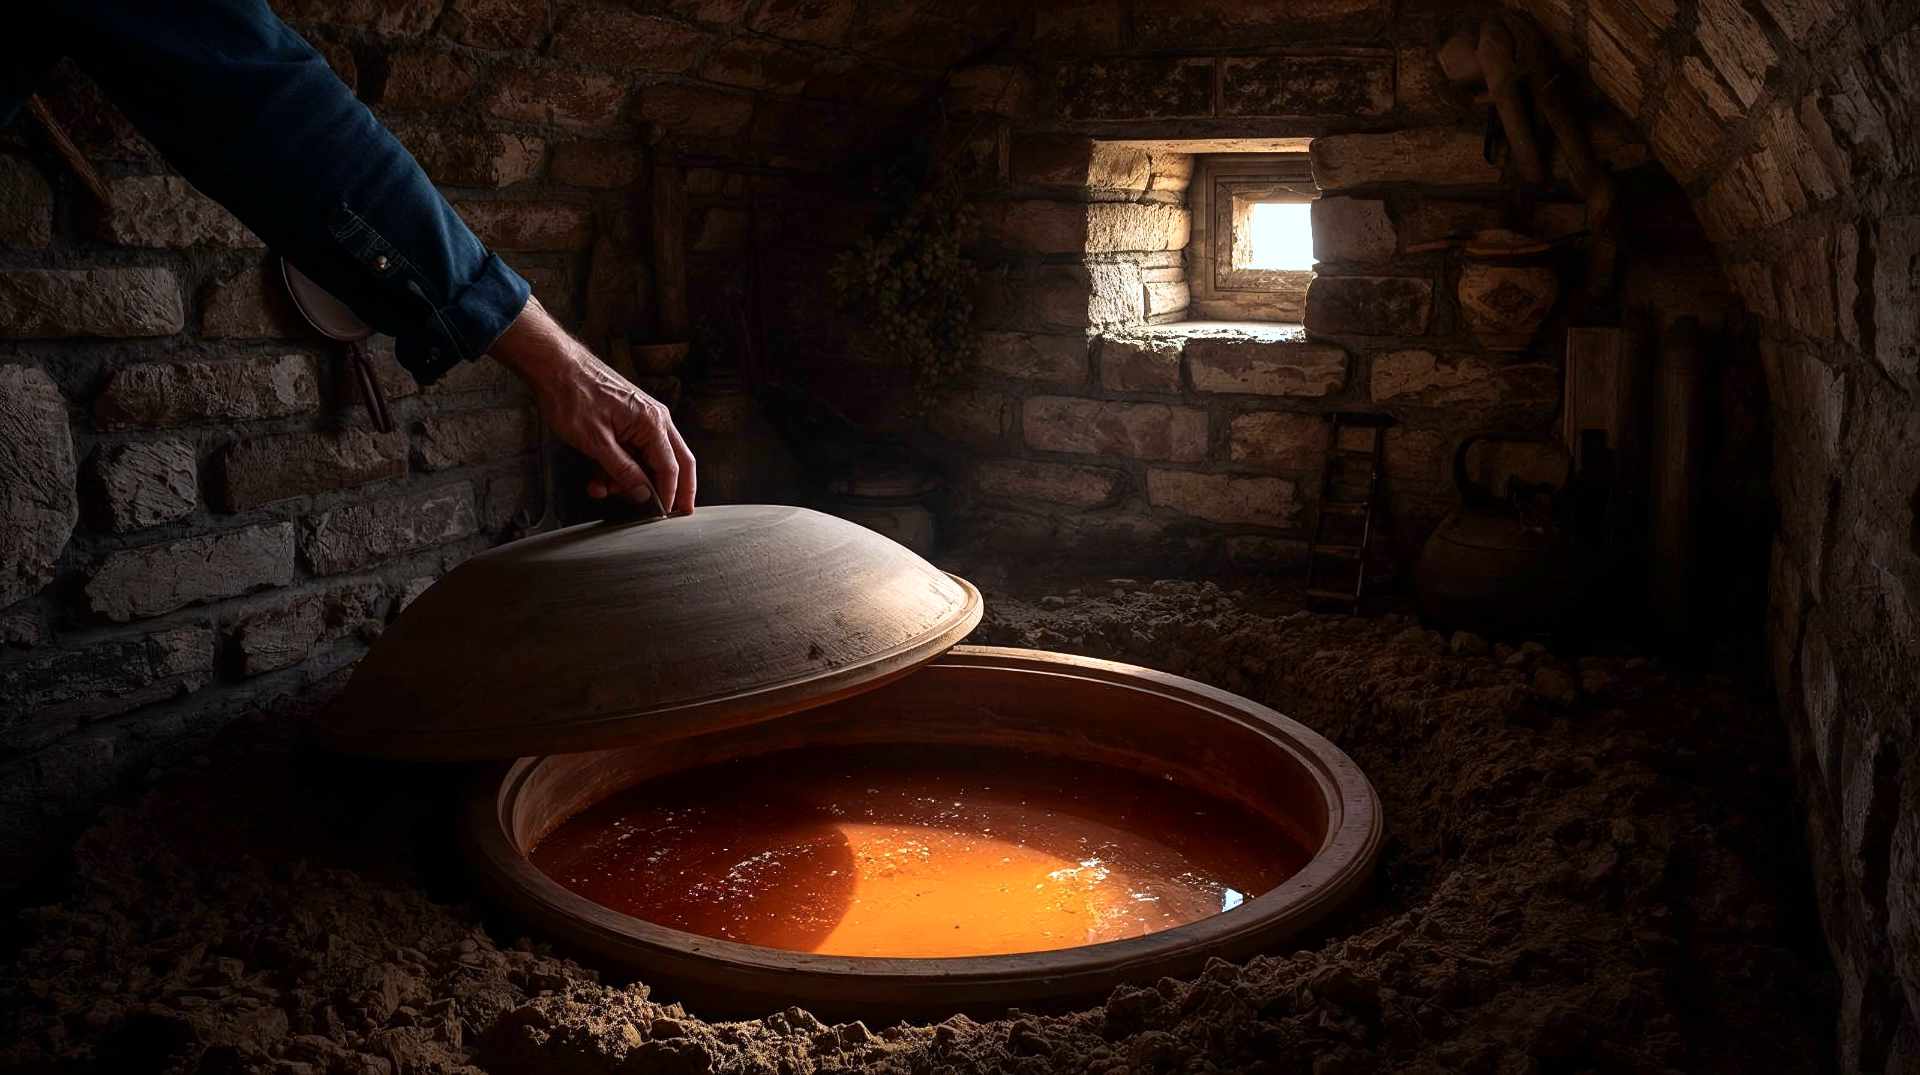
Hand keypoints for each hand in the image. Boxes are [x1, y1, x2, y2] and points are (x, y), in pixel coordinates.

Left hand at [489, 296, 695, 513]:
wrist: (554, 366)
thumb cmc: (573, 395)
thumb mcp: (595, 442)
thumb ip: (623, 471)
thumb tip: (644, 494)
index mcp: (652, 422)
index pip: (672, 467)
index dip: (670, 495)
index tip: (664, 516)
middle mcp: (654, 419)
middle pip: (675, 462)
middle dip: (671, 489)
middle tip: (673, 513)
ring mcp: (642, 418)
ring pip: (649, 459)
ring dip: (630, 480)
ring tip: (602, 488)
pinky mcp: (628, 419)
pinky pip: (633, 450)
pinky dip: (618, 467)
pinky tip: (597, 477)